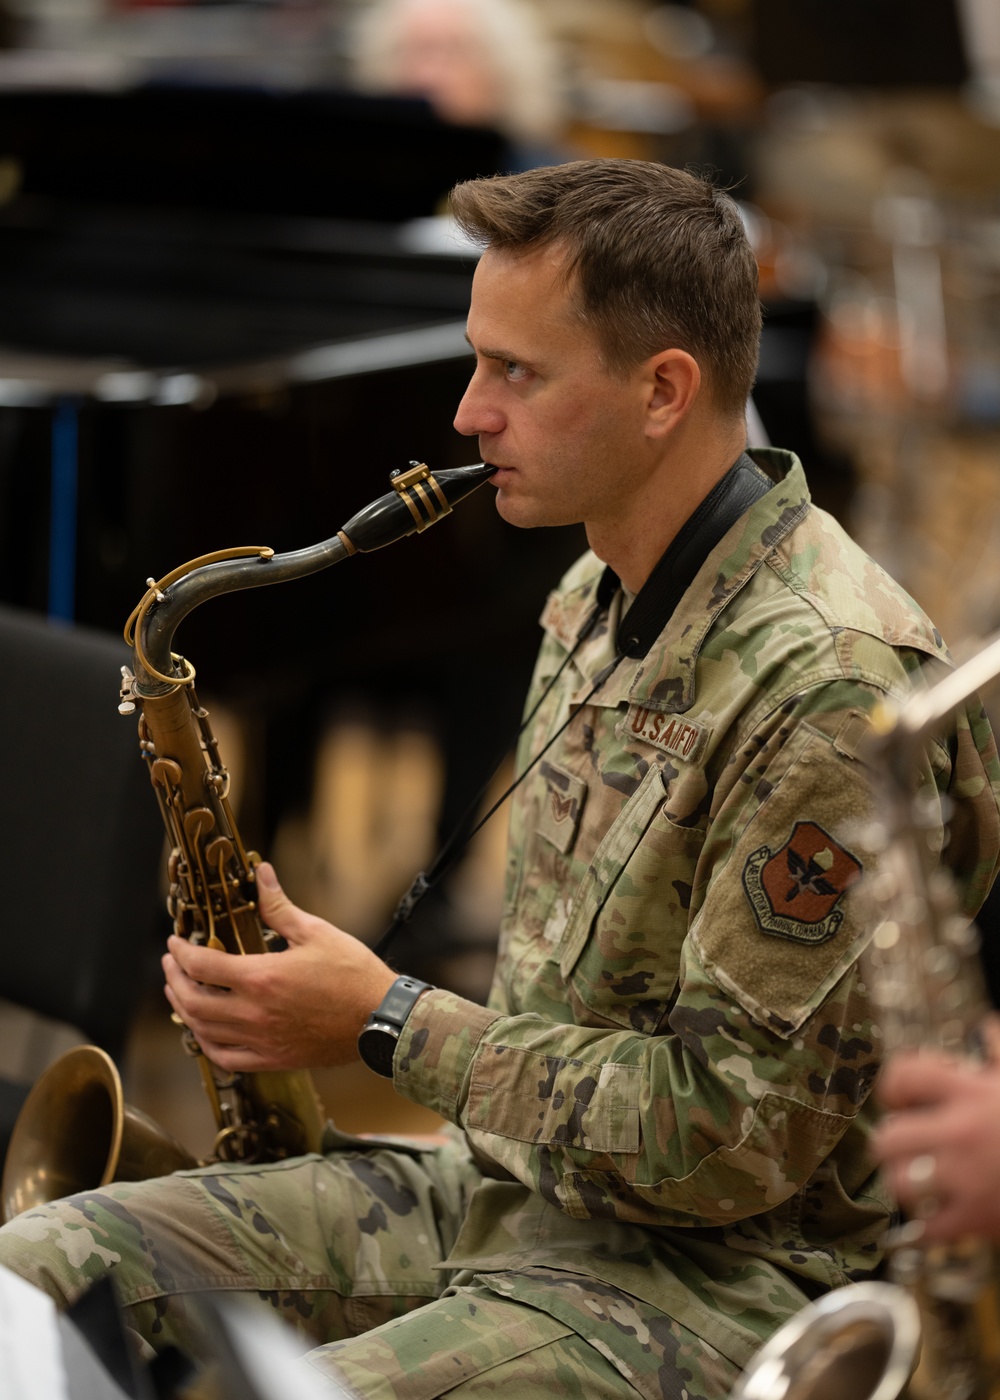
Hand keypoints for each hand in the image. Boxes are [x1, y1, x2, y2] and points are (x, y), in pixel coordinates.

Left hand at [162, 862, 395, 1071]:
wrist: (379, 1018)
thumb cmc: (352, 973)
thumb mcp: (315, 932)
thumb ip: (279, 907)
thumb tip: (260, 874)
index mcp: (261, 978)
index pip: (202, 965)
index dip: (180, 953)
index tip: (174, 942)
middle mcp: (254, 1013)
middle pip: (193, 1001)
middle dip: (174, 980)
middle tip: (171, 965)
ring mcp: (260, 1040)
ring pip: (203, 1030)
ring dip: (184, 1009)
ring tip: (181, 992)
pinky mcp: (272, 1059)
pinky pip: (225, 1058)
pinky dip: (206, 1043)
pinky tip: (204, 1031)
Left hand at [874, 1029, 999, 1244]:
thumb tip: (987, 1026)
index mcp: (971, 1092)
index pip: (903, 1075)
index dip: (895, 1086)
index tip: (902, 1098)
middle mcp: (962, 1133)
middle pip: (889, 1136)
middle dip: (895, 1140)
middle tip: (909, 1144)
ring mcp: (967, 1178)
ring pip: (898, 1181)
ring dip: (906, 1182)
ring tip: (919, 1180)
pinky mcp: (977, 1219)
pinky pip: (926, 1230)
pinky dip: (922, 1230)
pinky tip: (927, 1223)